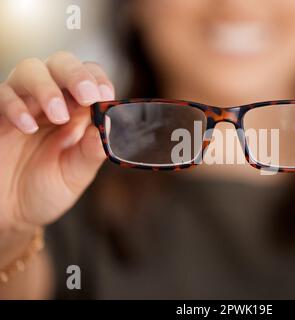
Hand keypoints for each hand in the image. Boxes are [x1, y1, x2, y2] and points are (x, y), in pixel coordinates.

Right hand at [0, 52, 113, 230]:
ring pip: (29, 69)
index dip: (98, 80)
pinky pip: (1, 94)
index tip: (105, 95)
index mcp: (77, 112)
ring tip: (58, 116)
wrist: (12, 212)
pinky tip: (27, 127)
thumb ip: (92, 151)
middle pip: (61, 63)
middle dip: (75, 74)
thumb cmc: (47, 189)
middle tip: (87, 96)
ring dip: (47, 87)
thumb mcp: (76, 175)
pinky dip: (15, 106)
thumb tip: (109, 124)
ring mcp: (23, 105)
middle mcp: (51, 101)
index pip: (90, 78)